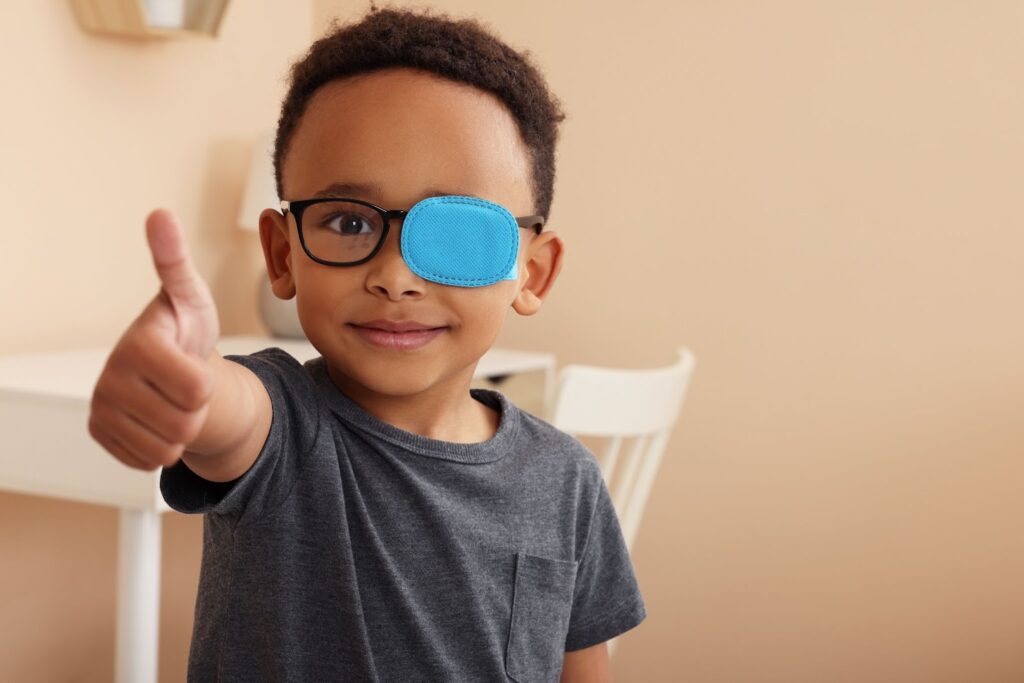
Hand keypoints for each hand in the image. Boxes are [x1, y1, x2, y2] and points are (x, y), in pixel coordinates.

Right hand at [88, 209, 220, 470]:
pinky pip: (148, 461)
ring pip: (169, 447)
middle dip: (195, 409)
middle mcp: (110, 377)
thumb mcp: (190, 296)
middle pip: (185, 423)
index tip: (191, 359)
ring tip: (171, 399)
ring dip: (181, 430)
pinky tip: (154, 417)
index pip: (198, 390)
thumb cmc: (184, 328)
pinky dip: (160, 446)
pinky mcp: (99, 432)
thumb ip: (175, 261)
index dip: (207, 381)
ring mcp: (101, 407)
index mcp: (138, 344)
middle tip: (184, 384)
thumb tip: (159, 213)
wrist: (168, 365)